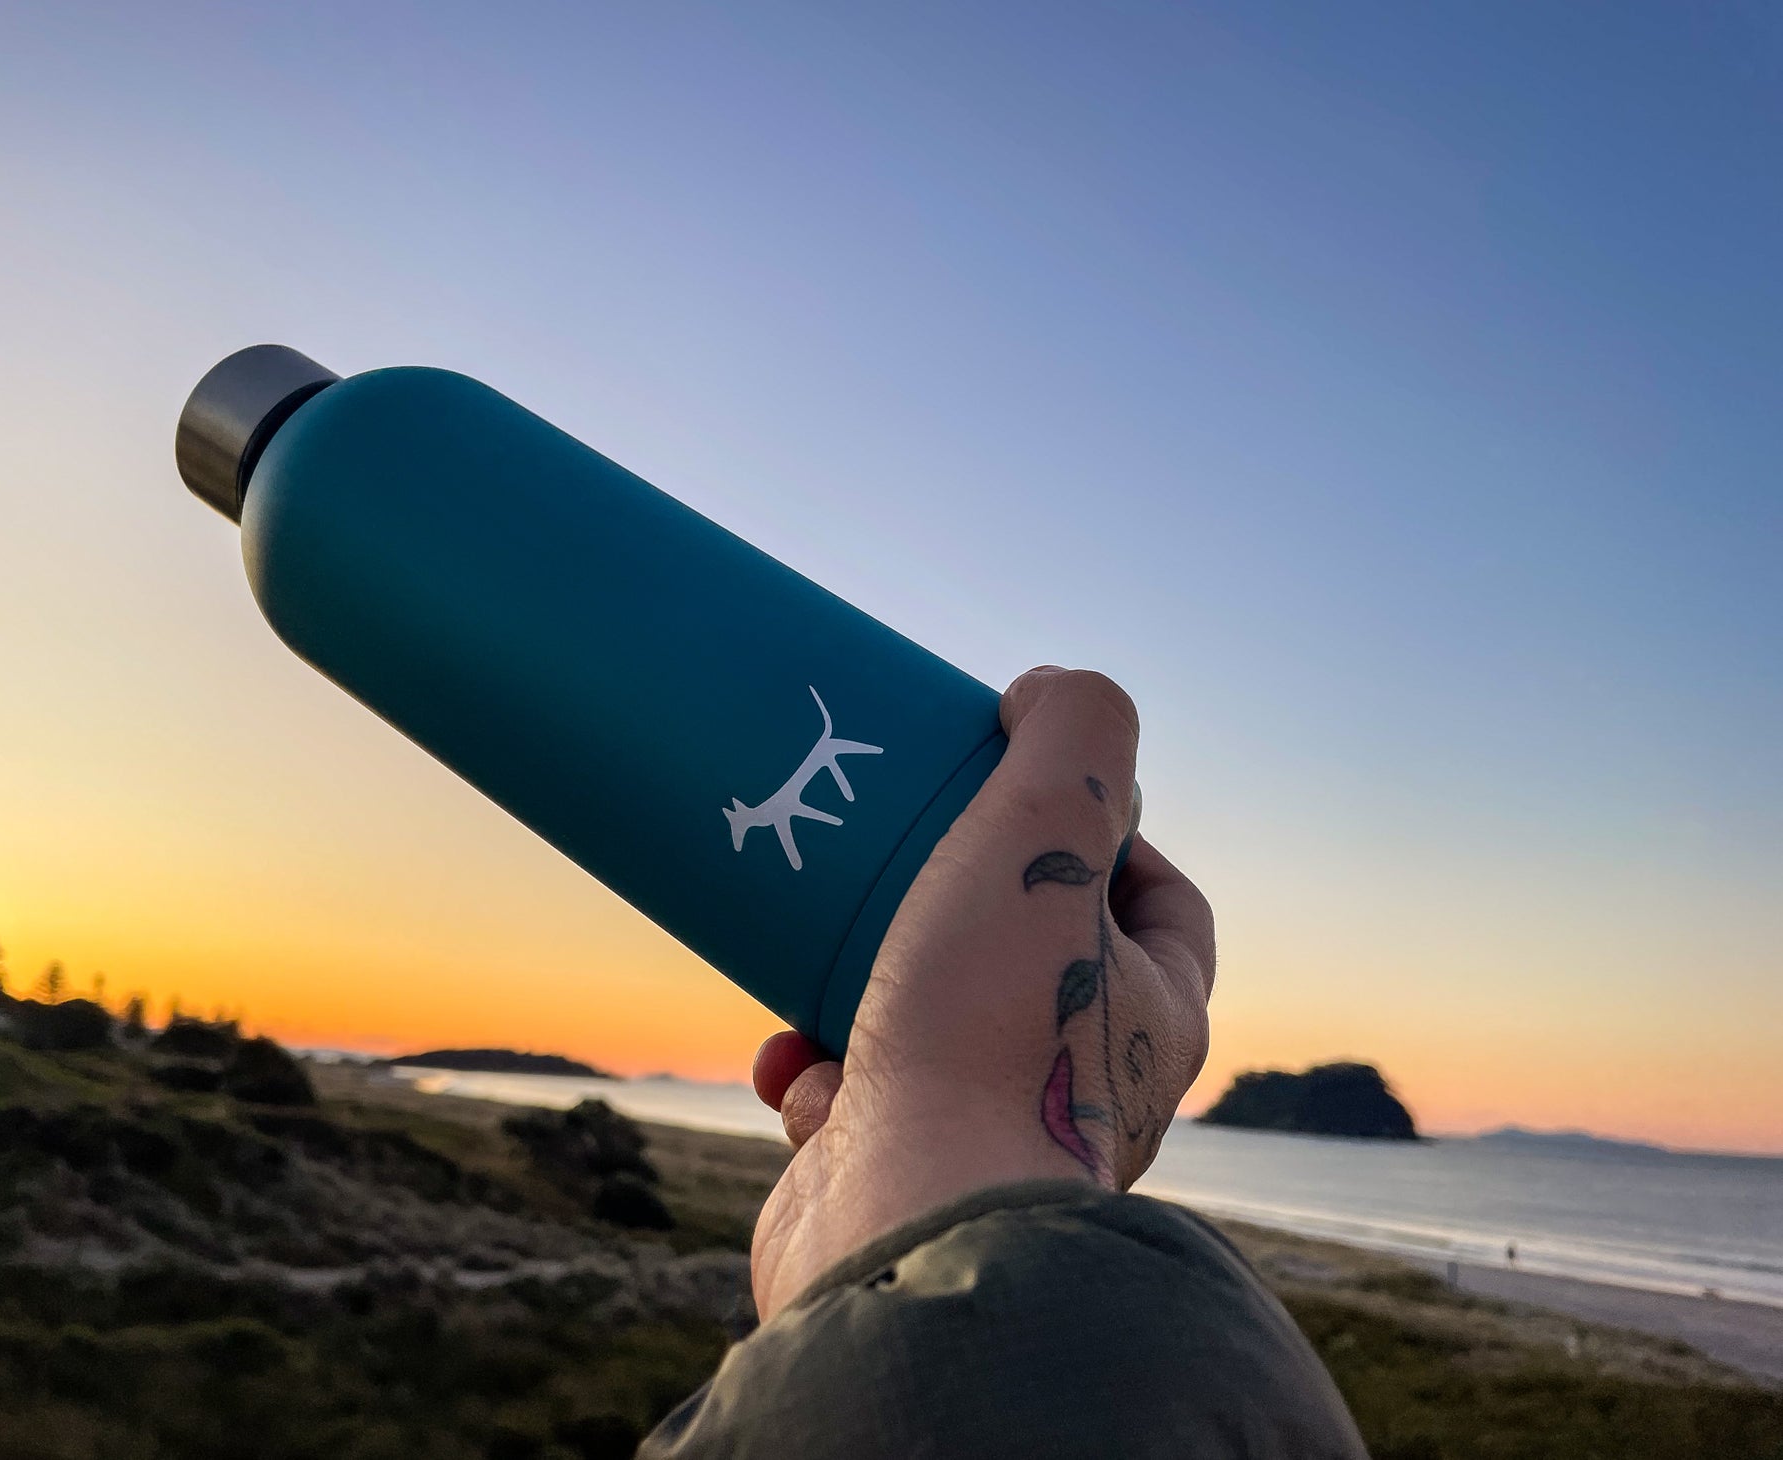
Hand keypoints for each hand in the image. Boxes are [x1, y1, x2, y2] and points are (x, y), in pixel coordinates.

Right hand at [747, 667, 1214, 1318]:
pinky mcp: (899, 1177)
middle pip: (1030, 953)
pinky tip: (785, 1060)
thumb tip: (1051, 692)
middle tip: (893, 845)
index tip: (1015, 782)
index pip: (1159, 895)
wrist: (908, 1233)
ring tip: (815, 942)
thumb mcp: (1049, 836)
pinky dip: (810, 1070)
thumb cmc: (991, 1037)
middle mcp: (1088, 1084)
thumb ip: (1079, 736)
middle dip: (955, 894)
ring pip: (928, 1025)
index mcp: (1155, 1013)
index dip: (1105, 827)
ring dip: (863, 978)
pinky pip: (852, 1103)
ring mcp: (989, 1135)